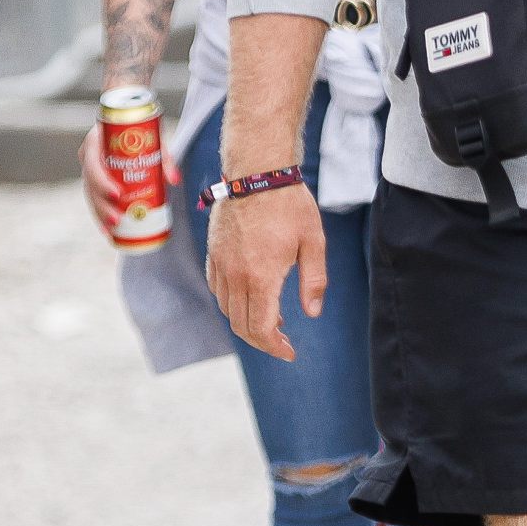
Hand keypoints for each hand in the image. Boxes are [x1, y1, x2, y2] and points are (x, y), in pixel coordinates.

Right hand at [79, 122, 177, 236]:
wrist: (128, 122)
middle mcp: (90, 157)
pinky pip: (96, 200)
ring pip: (91, 197)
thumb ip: (164, 157)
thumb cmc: (140, 128)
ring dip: (101, 215)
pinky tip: (109, 232)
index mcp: (97, 142)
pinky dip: (102, 216)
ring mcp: (91, 170)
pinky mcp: (96, 181)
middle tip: (118, 219)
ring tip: (113, 232)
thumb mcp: (153, 137)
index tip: (117, 194)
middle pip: (90, 186)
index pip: (94, 164)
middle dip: (102, 205)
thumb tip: (174, 180)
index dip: (102, 182)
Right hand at [206, 180, 327, 359]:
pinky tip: (250, 298)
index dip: (274, 347)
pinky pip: (217, 289)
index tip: (290, 352)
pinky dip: (231, 303)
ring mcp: (220, 265)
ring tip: (271, 320)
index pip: (261, 328)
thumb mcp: (313, 242)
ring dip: (246, 322)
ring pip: (226, 309)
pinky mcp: (213, 254)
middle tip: (283, 342)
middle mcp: (235, 275)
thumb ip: (313, 281)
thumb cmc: (290, 205)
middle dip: (262, 340)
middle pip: (240, 325)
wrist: (256, 173)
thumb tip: (312, 314)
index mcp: (260, 276)